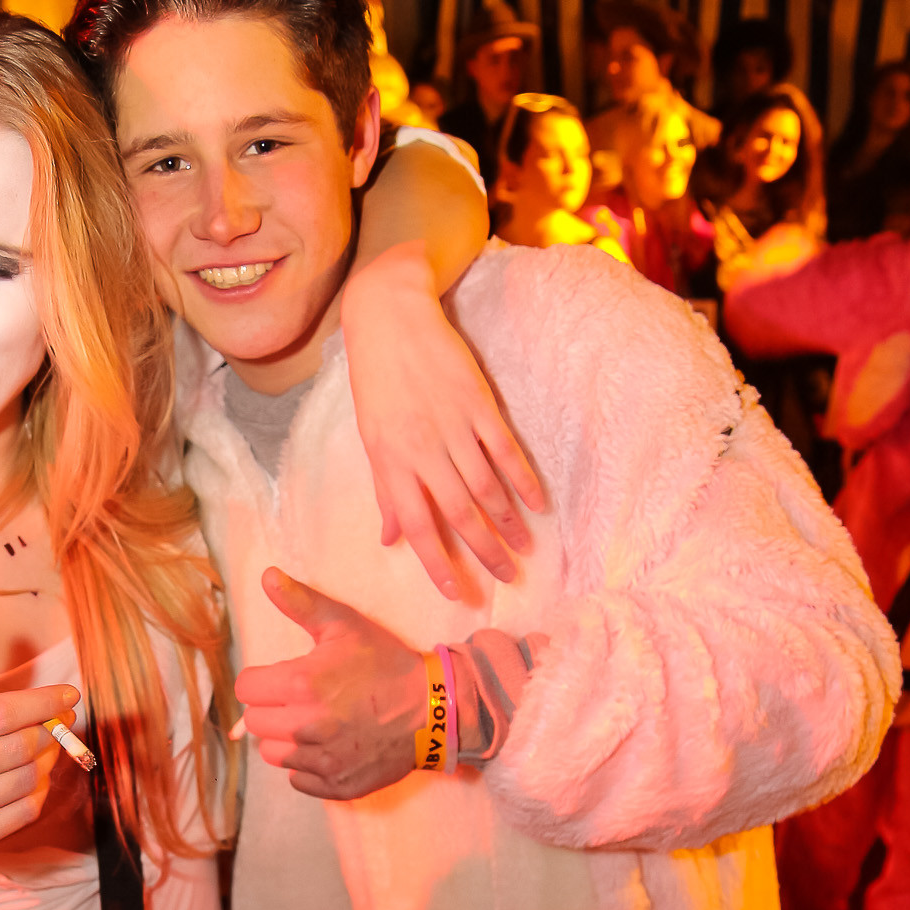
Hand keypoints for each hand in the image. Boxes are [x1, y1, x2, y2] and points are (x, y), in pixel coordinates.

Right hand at [0, 602, 77, 864]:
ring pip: (26, 780)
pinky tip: (34, 773)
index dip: (41, 702)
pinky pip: (23, 811)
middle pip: (18, 748)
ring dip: (48, 758)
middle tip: (60, 717)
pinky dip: (39, 789)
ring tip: (46, 743)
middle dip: (49, 728)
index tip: (69, 694)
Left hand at [235, 568, 425, 799]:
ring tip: (315, 723)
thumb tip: (267, 576)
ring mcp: (320, 760)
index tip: (282, 678)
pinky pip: (297, 779)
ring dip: (286, 739)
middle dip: (273, 708)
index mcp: (301, 685)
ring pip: (272, 753)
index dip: (262, 680)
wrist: (432, 709)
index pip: (245, 688)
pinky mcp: (334, 784)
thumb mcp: (345, 625)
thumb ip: (301, 602)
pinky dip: (307, 765)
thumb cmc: (386, 664)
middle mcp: (305, 726)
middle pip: (254, 722)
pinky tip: (329, 746)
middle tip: (302, 699)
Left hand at [341, 242, 542, 597]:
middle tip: (507, 579)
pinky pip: (504, 450)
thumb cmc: (377, 382)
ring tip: (525, 549)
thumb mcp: (372, 438)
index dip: (437, 562)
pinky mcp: (477, 403)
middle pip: (458, 513)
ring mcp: (451, 426)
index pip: (416, 525)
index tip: (455, 593)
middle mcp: (421, 450)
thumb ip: (385, 491)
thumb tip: (390, 540)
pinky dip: (522, 479)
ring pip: (485, 486)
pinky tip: (537, 504)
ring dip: (507, 522)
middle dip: (483, 551)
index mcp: (390, 462)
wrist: (390, 317)